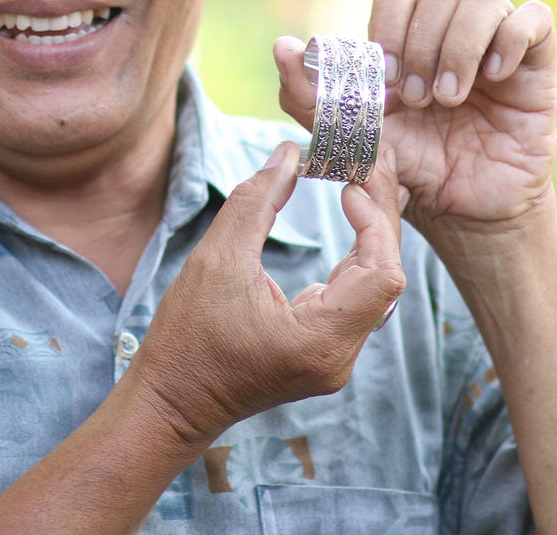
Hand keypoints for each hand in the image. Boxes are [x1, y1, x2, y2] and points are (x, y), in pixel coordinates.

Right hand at [129, 141, 404, 445]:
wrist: (171, 402)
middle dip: (378, 219)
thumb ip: (256, 201)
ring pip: (374, 290)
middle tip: (364, 170)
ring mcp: (333, 359)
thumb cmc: (188, 337)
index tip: (348, 184)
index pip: (382, 274)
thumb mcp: (216, 258)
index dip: (374, 221)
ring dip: (370, 238)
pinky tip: (348, 226)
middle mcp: (339, 356)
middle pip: (385, 279)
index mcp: (321, 340)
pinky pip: (355, 302)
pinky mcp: (322, 354)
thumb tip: (289, 153)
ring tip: (359, 187)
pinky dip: (354, 260)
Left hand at [275, 0, 556, 249]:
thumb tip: (281, 47)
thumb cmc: (406, 167)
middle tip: (415, 99)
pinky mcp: (535, 63)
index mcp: (406, 36)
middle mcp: (449, 30)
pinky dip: (510, 39)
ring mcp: (493, 43)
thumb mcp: (352, 136)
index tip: (383, 76)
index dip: (388, 22)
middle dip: (419, 44)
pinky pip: (533, 18)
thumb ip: (310, 96)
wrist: (463, 211)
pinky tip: (494, 77)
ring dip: (458, 47)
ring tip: (448, 98)